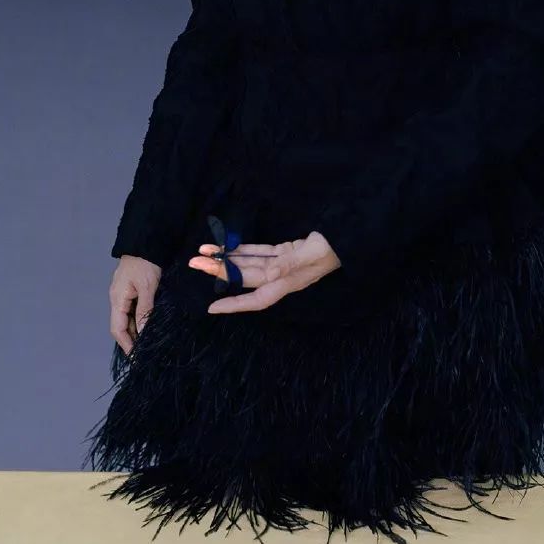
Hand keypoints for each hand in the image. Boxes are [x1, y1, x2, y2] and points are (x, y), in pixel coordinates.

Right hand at [110, 254, 161, 355]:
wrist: (146, 241)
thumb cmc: (146, 263)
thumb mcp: (148, 287)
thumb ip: (145, 311)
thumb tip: (142, 334)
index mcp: (117, 299)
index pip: (117, 329)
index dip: (126, 345)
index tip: (137, 358)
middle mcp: (117, 298)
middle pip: (121, 326)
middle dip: (132, 340)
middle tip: (146, 354)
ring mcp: (124, 294)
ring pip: (128, 319)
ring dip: (136, 331)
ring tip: (148, 344)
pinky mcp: (132, 290)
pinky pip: (133, 310)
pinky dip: (139, 320)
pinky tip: (148, 326)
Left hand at [188, 230, 341, 313]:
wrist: (348, 235)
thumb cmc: (334, 246)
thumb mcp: (315, 254)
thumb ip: (292, 263)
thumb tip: (270, 275)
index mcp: (288, 281)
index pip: (257, 298)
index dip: (235, 304)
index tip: (212, 309)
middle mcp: (281, 276)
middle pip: (245, 277)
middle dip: (220, 270)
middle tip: (194, 262)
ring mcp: (281, 264)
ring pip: (248, 263)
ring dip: (226, 258)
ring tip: (203, 252)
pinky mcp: (283, 252)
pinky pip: (258, 252)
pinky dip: (242, 250)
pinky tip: (226, 246)